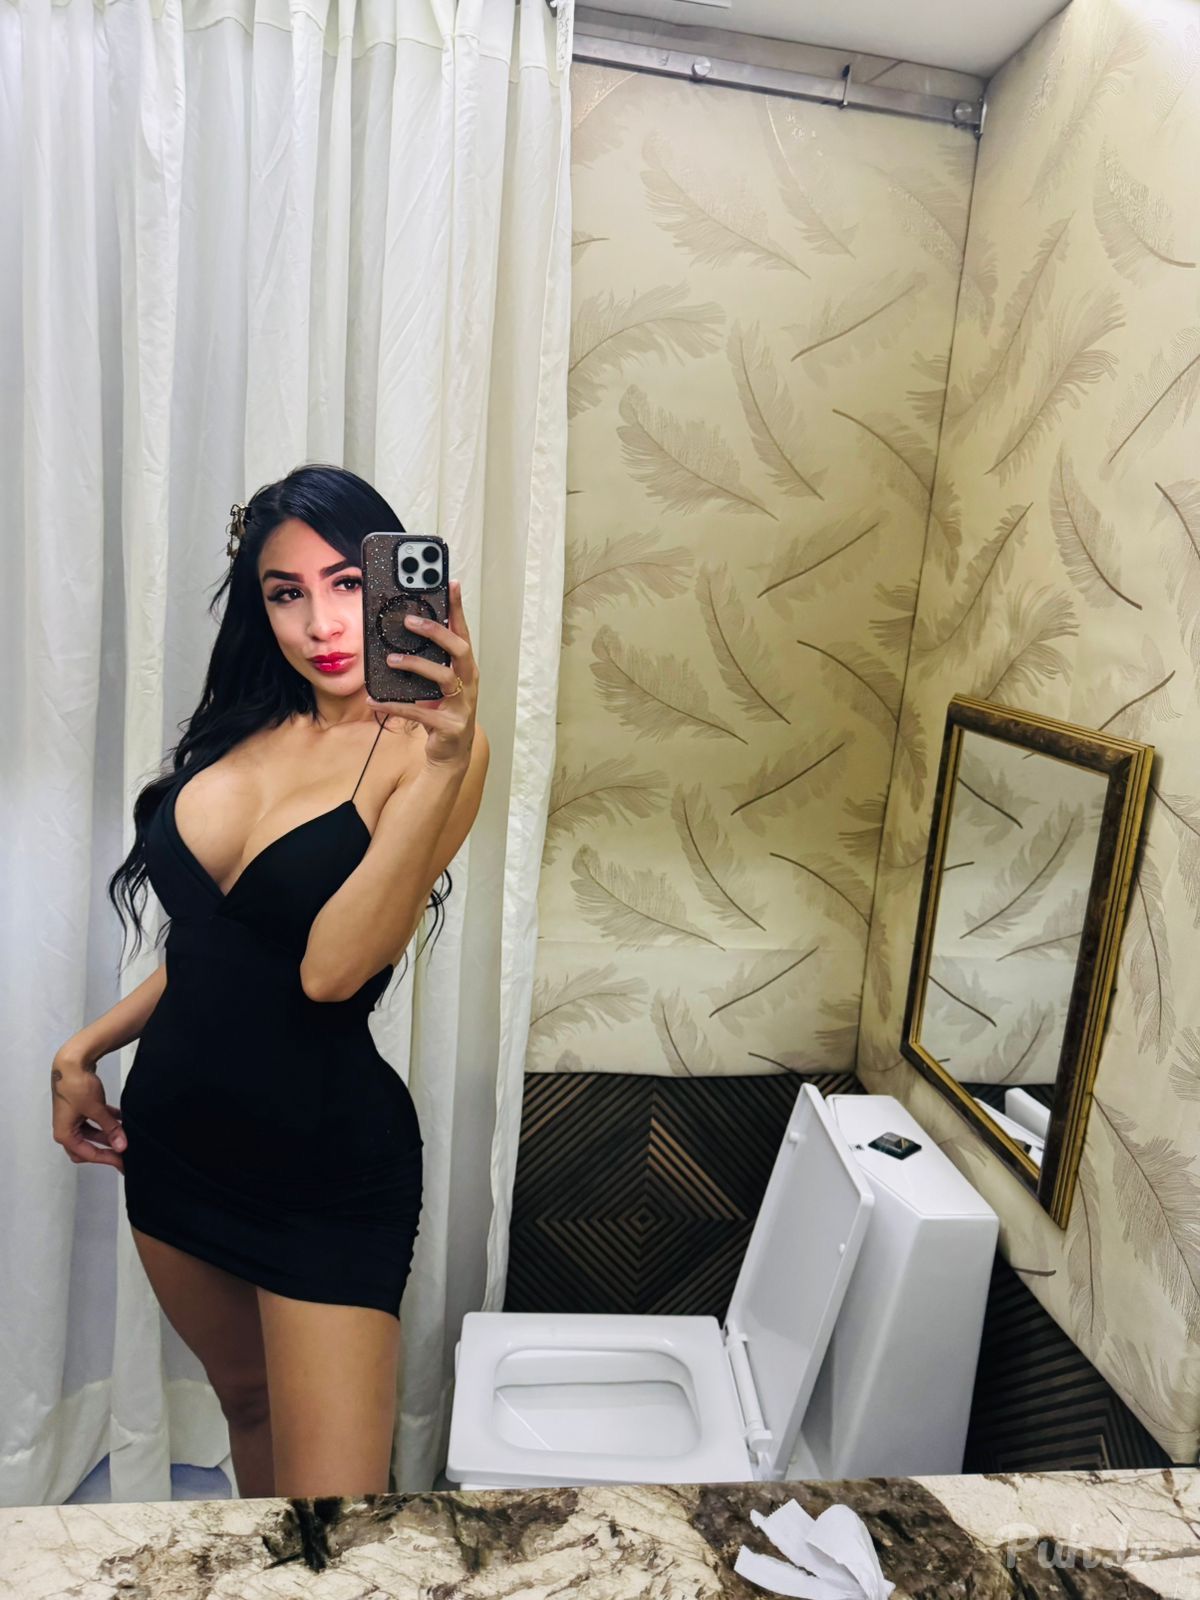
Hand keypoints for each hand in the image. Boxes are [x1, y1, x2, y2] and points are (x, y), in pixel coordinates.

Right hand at [51, 1049, 126, 1172]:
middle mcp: (66, 1128)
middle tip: (124, 1153)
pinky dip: (107, 1121)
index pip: (87, 1154)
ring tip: (126, 1135)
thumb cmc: (76, 1086)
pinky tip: (122, 1119)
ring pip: (93, 1133)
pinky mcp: (80, 1108)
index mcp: (65, 1134)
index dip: (107, 1158)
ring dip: (108, 1134)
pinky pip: (95, 1120)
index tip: (122, 1161)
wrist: (72, 1062)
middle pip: (87, 1148)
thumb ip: (110, 1129)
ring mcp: (73, 1118)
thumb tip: (122, 1145)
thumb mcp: (96, 1110)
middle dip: (106, 1149)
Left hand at [365, 578, 478, 771]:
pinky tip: (374, 700)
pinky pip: (420, 712)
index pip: (463, 632)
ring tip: (390, 659)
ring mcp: (461, 704)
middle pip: (458, 650)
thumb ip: (426, 662)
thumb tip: (396, 638)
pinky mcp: (448, 725)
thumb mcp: (436, 684)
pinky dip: (395, 705)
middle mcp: (468, 683)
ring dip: (415, 665)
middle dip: (436, 632)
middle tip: (410, 621)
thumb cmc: (443, 712)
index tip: (451, 583)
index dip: (458, 608)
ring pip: (442, 677)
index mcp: (465, 669)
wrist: (451, 754)